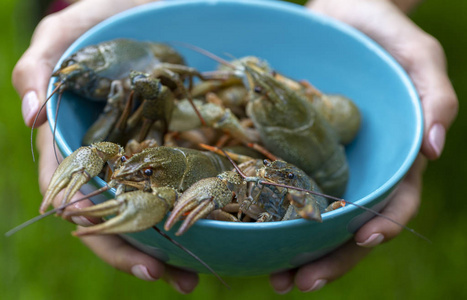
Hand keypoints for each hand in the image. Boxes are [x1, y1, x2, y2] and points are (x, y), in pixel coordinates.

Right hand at [12, 0, 197, 293]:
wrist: (157, 5)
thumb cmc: (109, 14)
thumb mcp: (70, 28)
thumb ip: (41, 65)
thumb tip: (30, 116)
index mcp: (78, 138)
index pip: (75, 195)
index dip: (96, 226)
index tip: (128, 249)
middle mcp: (110, 154)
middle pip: (115, 215)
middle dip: (136, 251)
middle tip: (171, 277)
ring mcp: (143, 152)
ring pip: (148, 209)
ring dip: (165, 247)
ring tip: (192, 276)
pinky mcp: (175, 144)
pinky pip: (181, 183)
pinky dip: (192, 212)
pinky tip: (215, 233)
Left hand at [269, 0, 456, 292]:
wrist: (338, 13)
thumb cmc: (381, 30)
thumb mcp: (416, 52)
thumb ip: (435, 94)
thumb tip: (435, 148)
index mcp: (394, 155)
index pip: (395, 202)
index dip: (382, 227)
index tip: (360, 244)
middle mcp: (359, 167)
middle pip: (350, 225)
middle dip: (330, 259)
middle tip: (299, 284)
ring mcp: (326, 162)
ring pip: (315, 218)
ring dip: (298, 251)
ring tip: (274, 279)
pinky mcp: (296, 150)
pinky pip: (285, 186)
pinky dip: (273, 214)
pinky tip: (253, 233)